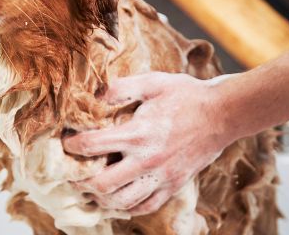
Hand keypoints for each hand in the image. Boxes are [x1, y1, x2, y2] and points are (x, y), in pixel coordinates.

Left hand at [62, 72, 232, 215]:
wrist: (222, 114)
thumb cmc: (186, 95)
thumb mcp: (153, 82)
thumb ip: (121, 87)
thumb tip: (95, 93)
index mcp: (138, 133)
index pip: (93, 145)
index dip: (73, 145)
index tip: (66, 142)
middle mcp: (147, 160)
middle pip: (103, 184)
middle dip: (81, 180)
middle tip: (72, 173)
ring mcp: (161, 177)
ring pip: (122, 202)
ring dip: (101, 198)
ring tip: (91, 188)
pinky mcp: (173, 185)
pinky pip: (145, 206)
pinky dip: (127, 207)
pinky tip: (118, 198)